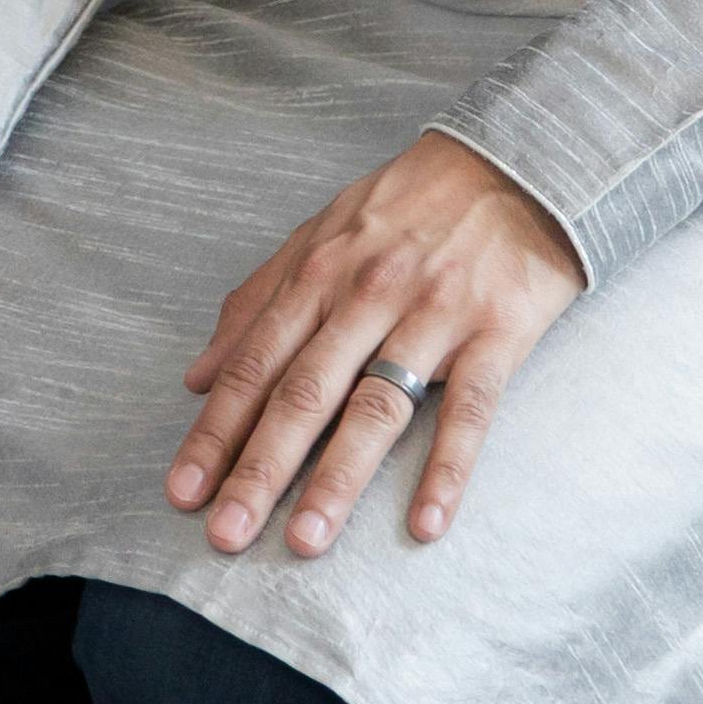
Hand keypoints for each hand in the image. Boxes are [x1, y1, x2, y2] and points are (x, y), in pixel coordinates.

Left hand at [167, 131, 579, 559]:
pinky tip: (426, 521)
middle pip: (304, 392)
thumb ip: (258, 301)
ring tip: (306, 540)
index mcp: (319, 273)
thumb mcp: (322, 234)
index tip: (184, 490)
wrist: (518, 163)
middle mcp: (367, 295)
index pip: (255, 364)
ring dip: (338, 478)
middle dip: (260, 467)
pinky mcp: (495, 333)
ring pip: (377, 406)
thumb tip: (197, 375)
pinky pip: (469, 410)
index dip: (216, 430)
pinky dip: (447, 467)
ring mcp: (432, 316)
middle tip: (226, 533)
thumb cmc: (410, 205)